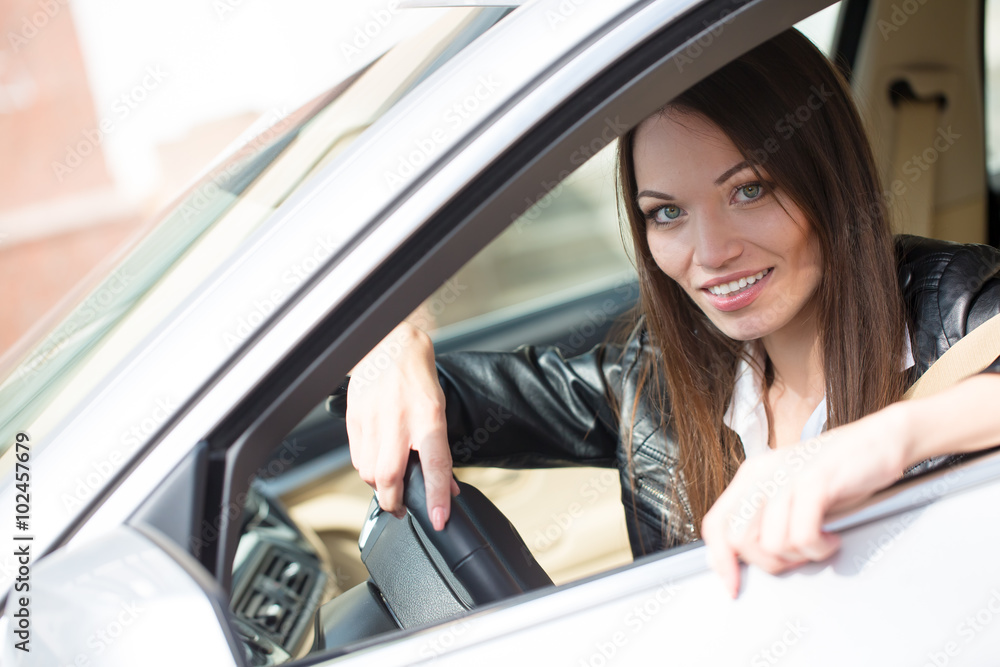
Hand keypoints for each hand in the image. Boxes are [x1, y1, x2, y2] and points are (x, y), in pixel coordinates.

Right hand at [346, 322, 459, 530]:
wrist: (388, 343)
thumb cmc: (417, 374)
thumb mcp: (439, 408)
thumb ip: (440, 447)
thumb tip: (447, 483)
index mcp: (427, 416)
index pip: (435, 465)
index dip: (437, 497)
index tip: (440, 519)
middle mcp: (398, 420)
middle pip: (389, 478)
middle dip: (396, 503)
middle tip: (404, 509)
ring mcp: (372, 420)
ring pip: (369, 473)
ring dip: (381, 487)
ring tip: (392, 485)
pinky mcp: (354, 419)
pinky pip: (357, 458)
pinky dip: (367, 470)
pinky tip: (377, 465)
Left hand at [700, 404, 909, 597]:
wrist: (880, 440)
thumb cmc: (839, 473)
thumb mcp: (792, 495)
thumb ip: (766, 519)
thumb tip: (746, 558)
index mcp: (750, 477)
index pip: (715, 524)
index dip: (720, 559)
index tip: (733, 585)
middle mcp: (762, 474)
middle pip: (740, 539)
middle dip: (769, 562)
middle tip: (796, 558)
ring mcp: (787, 476)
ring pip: (771, 543)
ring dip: (799, 556)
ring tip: (819, 543)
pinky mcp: (815, 481)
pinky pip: (802, 535)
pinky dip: (819, 548)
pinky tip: (831, 538)